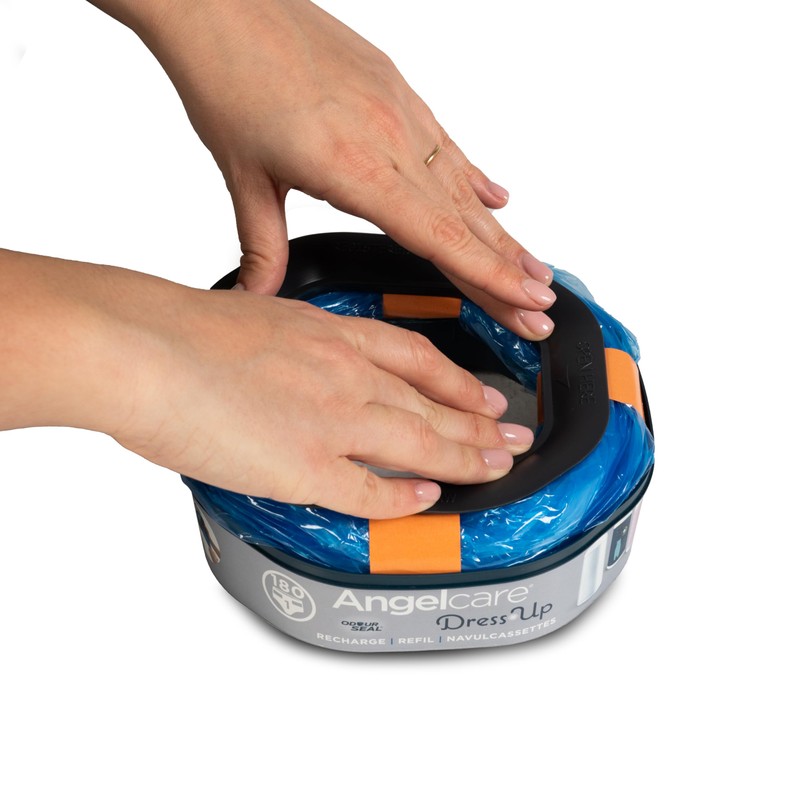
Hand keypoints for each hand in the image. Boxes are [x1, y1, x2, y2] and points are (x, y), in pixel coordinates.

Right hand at [1, 249, 533, 517]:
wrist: (143, 347)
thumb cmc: (182, 330)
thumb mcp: (258, 316)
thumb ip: (292, 344)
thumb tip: (298, 366)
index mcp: (331, 333)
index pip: (416, 356)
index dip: (458, 379)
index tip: (484, 394)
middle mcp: (345, 374)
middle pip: (433, 403)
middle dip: (482, 424)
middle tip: (517, 438)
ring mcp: (332, 419)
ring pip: (421, 443)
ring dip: (466, 458)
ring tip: (499, 468)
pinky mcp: (307, 466)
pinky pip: (371, 491)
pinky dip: (404, 499)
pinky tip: (428, 500)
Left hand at [98, 0, 556, 338]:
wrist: (220, 3)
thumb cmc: (230, 77)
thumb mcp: (244, 176)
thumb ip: (261, 244)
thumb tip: (259, 291)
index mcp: (355, 166)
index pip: (438, 236)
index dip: (486, 275)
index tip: (523, 303)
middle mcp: (390, 137)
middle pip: (464, 220)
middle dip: (508, 272)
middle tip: (541, 310)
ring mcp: (399, 112)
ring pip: (464, 187)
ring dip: (502, 233)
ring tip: (533, 268)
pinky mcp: (396, 92)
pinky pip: (449, 146)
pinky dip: (475, 179)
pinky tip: (496, 200)